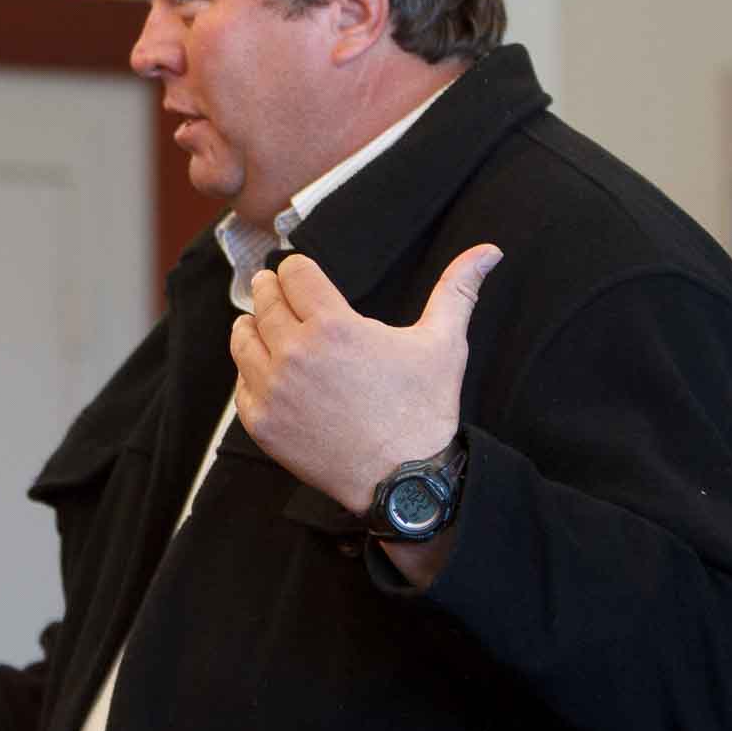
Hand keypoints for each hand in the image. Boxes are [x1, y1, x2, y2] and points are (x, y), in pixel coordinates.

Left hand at [230, 244, 501, 513]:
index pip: (293, 273)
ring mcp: (274, 390)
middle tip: (276, 290)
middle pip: (264, 301)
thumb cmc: (424, 410)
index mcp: (334, 326)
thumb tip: (489, 251)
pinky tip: (267, 371)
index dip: (297, 269)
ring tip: (265, 326)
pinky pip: (241, 384)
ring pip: (243, 339)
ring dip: (253, 327)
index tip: (300, 273)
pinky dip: (251, 373)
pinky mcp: (263, 423)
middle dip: (272, 291)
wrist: (403, 479)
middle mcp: (296, 354)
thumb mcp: (444, 342)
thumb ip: (458, 288)